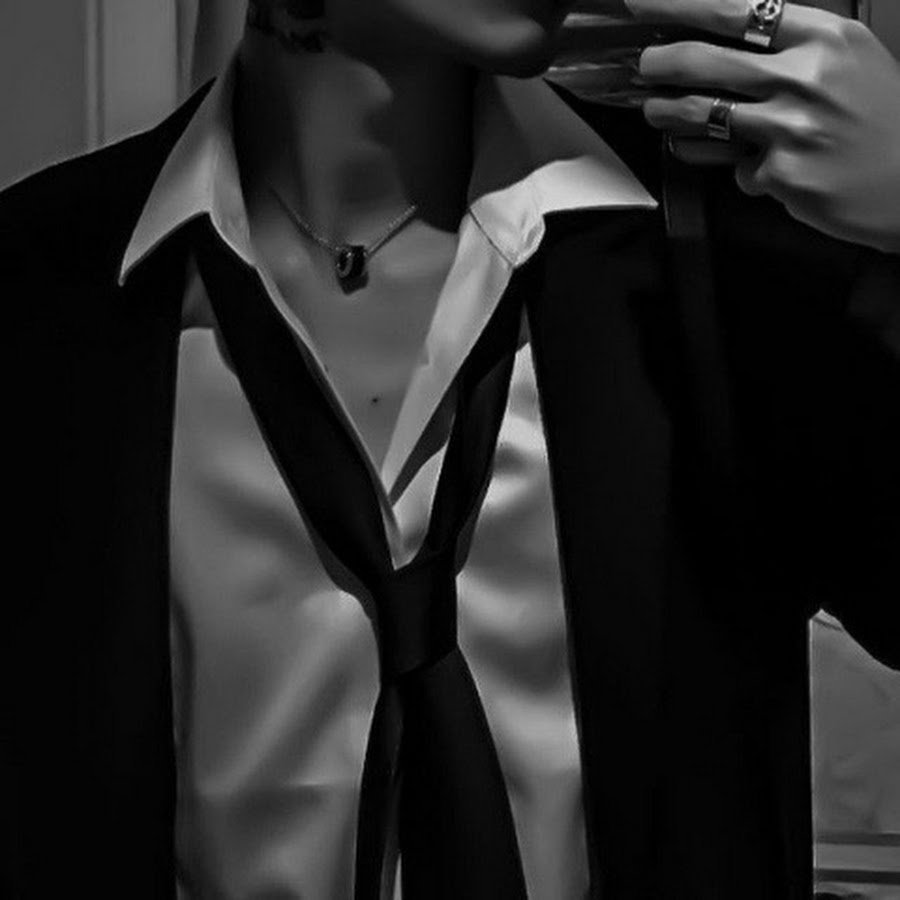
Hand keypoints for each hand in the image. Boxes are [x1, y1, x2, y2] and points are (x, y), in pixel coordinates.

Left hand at [629, 0, 899, 253]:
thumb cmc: (880, 122)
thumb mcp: (848, 61)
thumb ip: (792, 48)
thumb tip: (724, 39)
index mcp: (825, 39)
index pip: (737, 10)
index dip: (681, 5)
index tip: (642, 1)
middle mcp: (807, 78)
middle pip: (707, 61)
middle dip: (662, 62)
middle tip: (647, 64)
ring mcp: (792, 129)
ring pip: (703, 115)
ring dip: (668, 112)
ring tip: (659, 111)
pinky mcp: (781, 175)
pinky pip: (735, 167)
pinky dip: (737, 167)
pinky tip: (753, 166)